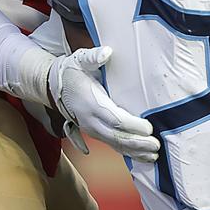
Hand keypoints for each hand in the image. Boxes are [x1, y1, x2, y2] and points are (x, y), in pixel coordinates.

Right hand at [46, 46, 160, 160]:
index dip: (132, 125)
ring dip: (135, 151)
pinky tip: (142, 157)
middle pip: (116, 136)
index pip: (114, 119)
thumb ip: (93, 57)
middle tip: (156, 145)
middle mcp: (91, 120)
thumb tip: (107, 52)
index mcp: (91, 103)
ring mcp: (92, 129)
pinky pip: (112, 146)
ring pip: (115, 145)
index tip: (149, 127)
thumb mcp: (80, 60)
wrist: (53, 86)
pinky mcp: (95, 133)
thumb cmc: (72, 71)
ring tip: (153, 156)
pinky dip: (128, 153)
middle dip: (137, 143)